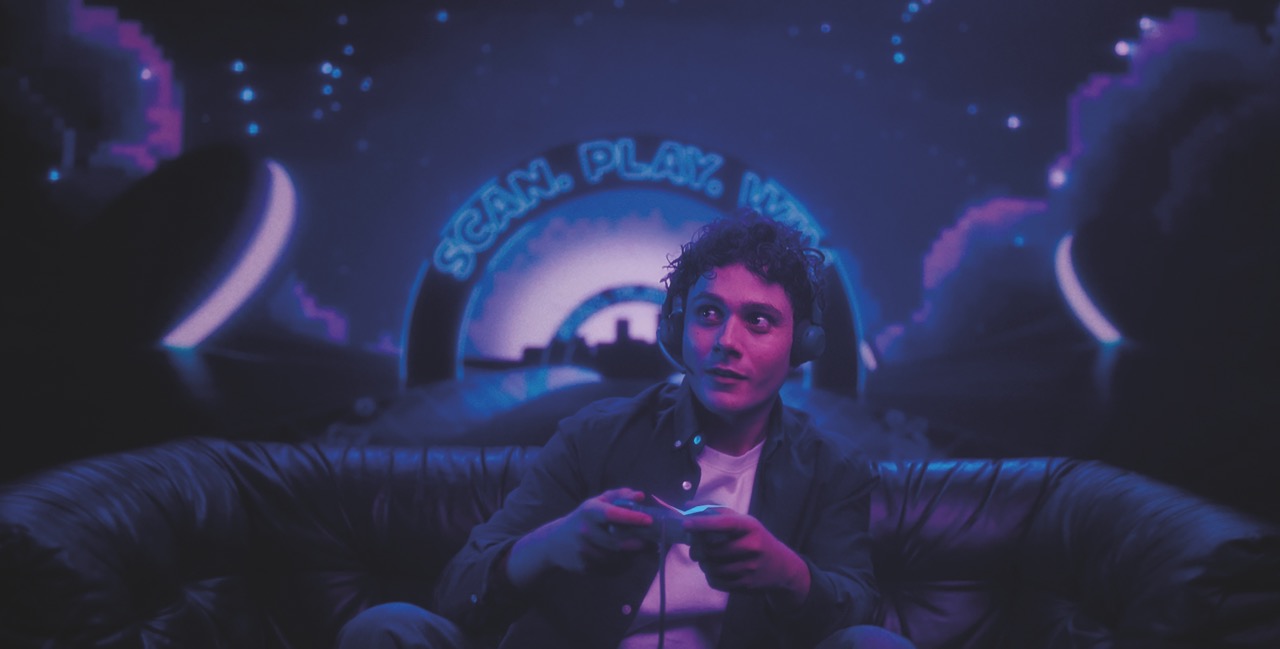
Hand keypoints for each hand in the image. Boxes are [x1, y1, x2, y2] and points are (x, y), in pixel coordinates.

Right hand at [507, 488, 653, 585]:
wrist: (554, 542)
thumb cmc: (583, 518)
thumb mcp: (597, 503)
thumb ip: (619, 496)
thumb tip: (640, 496)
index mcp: (588, 512)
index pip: (612, 514)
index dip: (632, 517)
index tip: (649, 520)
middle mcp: (584, 531)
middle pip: (616, 542)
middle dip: (636, 543)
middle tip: (650, 541)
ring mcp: (582, 551)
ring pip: (614, 557)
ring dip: (630, 556)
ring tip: (638, 550)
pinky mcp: (583, 567)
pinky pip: (609, 568)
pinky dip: (621, 565)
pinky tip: (624, 559)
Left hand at [684, 511, 810, 603]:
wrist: (782, 568)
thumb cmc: (756, 539)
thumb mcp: (745, 523)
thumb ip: (718, 513)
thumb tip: (687, 507)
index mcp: (751, 527)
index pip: (724, 524)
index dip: (702, 523)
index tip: (685, 524)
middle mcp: (752, 547)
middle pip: (711, 549)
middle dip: (696, 548)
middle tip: (693, 546)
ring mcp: (750, 568)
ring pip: (711, 567)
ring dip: (702, 562)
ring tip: (705, 558)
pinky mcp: (745, 585)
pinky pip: (716, 582)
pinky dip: (709, 575)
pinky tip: (715, 570)